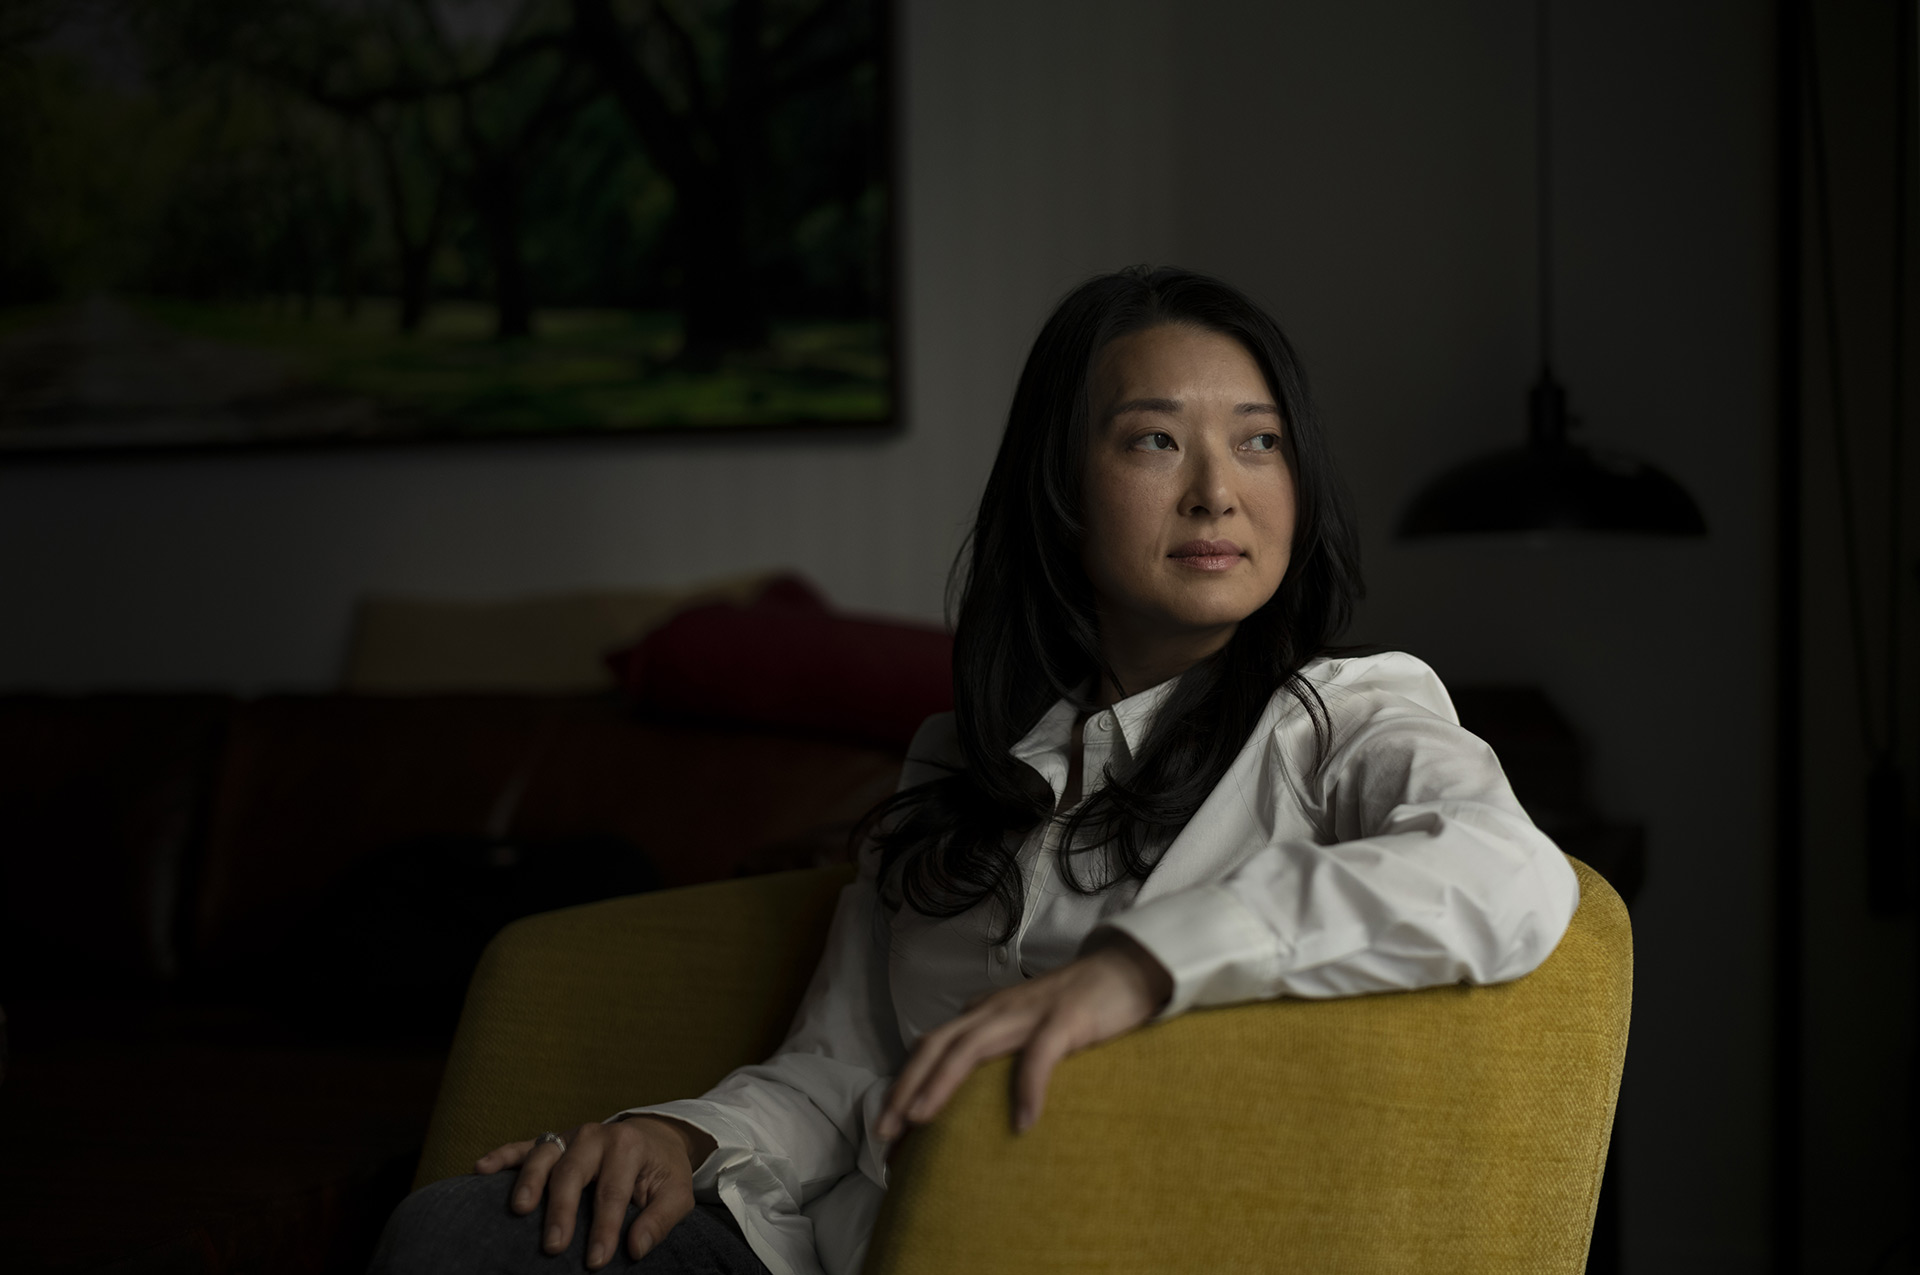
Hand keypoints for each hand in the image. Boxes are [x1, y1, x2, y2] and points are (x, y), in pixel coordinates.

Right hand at [474, 1116, 717, 1269]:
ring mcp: (570, 1135)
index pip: (612, 1192)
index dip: (604, 1228)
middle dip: (561, 1210)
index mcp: (628, 1147)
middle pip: (572, 1172)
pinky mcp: (552, 1141)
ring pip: (544, 1155)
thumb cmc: (662, 1170)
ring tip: (519, 1210)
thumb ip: (660, 1220)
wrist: (654, 1136)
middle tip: (553, 1246)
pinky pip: (522, 1145)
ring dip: (529, 1181)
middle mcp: (595, 1136)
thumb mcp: (677, 1194)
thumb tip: (636, 1247)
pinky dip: (501, 1156)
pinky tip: (480, 1169)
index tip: (597, 1260)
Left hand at [876, 933, 1172, 1139]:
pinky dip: (1027, 1088)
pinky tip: (1023, 1123)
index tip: (886, 1131)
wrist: (1126, 969)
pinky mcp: (1065, 1019)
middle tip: (883, 1132)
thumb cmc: (1074, 1006)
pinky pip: (1039, 1055)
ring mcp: (1028, 1012)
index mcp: (983, 1013)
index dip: (903, 1084)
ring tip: (921, 1121)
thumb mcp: (1023, 1025)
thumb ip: (997, 1048)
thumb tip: (967, 1091)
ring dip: (941, 1083)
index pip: (930, 1047)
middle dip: (905, 1086)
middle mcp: (995, 1009)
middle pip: (936, 1044)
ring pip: (971, 1046)